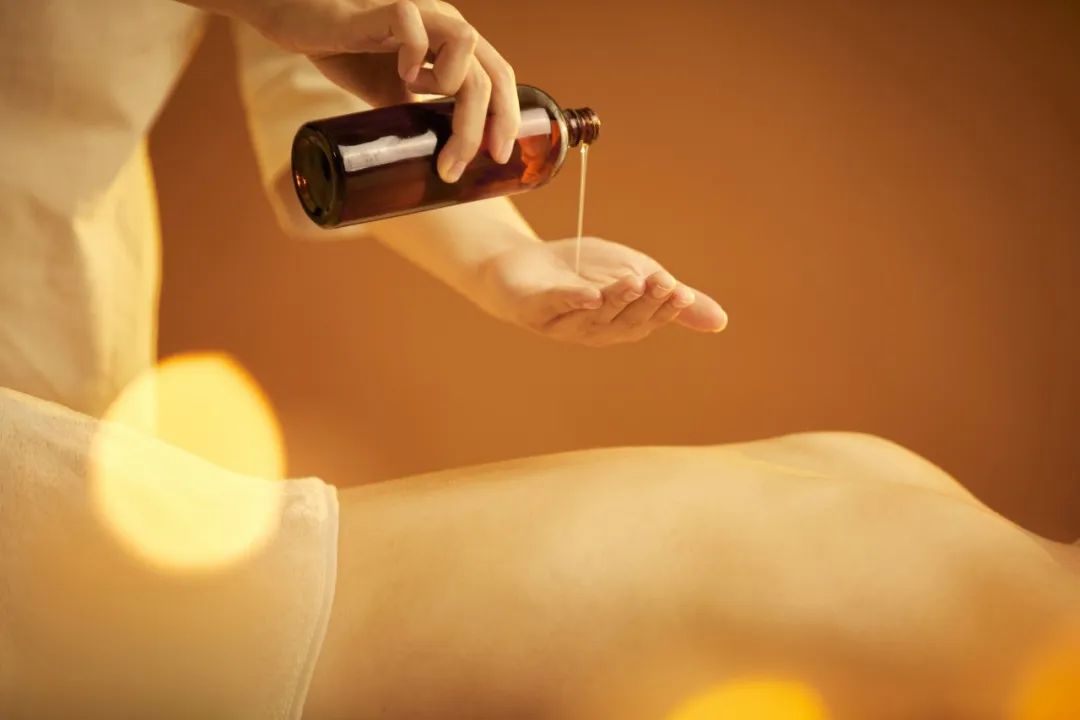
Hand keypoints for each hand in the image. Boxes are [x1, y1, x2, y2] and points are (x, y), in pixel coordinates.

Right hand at [240, 0, 518, 182]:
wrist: (301, 22)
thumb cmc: (349, 51)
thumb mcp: (390, 94)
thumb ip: (416, 118)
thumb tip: (432, 162)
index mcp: (454, 46)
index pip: (499, 77)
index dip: (507, 118)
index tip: (499, 158)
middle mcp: (444, 23)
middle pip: (488, 71)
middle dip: (482, 125)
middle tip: (456, 165)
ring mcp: (417, 12)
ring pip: (464, 43)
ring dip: (456, 87)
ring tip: (425, 106)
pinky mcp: (380, 7)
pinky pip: (411, 20)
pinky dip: (413, 53)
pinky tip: (401, 74)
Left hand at [474, 237, 727, 345]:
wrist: (521, 265)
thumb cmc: (580, 275)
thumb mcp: (633, 277)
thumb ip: (670, 298)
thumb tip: (722, 322)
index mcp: (616, 325)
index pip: (645, 322)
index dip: (665, 310)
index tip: (682, 292)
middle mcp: (590, 331)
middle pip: (622, 322)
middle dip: (645, 304)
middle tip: (666, 285)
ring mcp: (560, 322)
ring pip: (593, 316)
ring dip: (616, 300)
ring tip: (635, 281)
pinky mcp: (532, 308)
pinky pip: (554, 305)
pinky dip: (571, 300)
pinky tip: (589, 294)